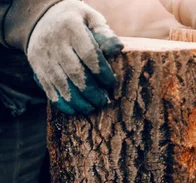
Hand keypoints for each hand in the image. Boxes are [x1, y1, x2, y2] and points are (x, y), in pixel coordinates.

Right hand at [27, 0, 123, 114]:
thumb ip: (105, 33)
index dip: (102, 72)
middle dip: (91, 91)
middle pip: (75, 72)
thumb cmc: (76, 22)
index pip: (89, 54)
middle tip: (104, 101)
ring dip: (78, 101)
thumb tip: (117, 49)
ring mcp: (44, 56)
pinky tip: (75, 110)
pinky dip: (61, 103)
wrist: (42, 18)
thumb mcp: (91, 19)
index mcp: (71, 28)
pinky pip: (48, 89)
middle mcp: (55, 43)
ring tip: (92, 108)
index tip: (112, 84)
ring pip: (61, 84)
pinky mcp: (37, 67)